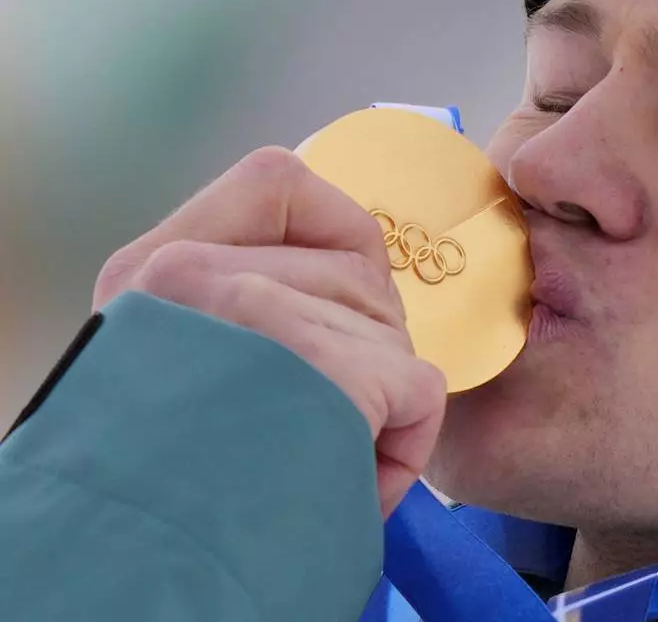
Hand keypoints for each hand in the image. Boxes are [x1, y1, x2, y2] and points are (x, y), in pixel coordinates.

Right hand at [93, 147, 446, 514]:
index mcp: (152, 275)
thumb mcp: (168, 365)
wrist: (151, 562)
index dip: (338, 235)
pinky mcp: (328, 375)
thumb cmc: (169, 475)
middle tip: (322, 409)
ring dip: (380, 401)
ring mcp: (262, 319)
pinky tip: (354, 475)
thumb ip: (234, 306)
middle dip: (365, 343)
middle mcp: (194, 278)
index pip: (280, 182)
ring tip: (319, 452)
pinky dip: (406, 441)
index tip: (336, 303)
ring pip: (388, 333)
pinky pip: (418, 387)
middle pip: (356, 273)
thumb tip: (347, 283)